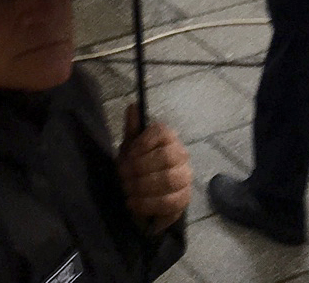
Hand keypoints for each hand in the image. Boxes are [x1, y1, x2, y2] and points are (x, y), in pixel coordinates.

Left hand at [117, 104, 190, 233]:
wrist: (146, 196)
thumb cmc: (138, 166)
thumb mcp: (131, 147)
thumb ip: (132, 128)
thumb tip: (132, 106)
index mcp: (169, 138)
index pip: (161, 132)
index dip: (143, 142)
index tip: (128, 153)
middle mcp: (182, 155)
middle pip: (166, 157)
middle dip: (140, 168)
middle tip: (123, 175)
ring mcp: (185, 178)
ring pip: (169, 180)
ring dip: (143, 186)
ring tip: (127, 190)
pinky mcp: (184, 200)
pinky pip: (169, 202)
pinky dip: (147, 203)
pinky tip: (133, 203)